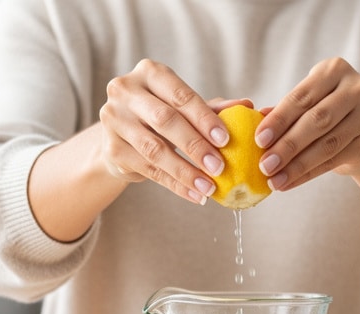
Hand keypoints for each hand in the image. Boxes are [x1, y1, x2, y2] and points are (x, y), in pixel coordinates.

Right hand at [97, 59, 247, 203]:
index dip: (203, 118)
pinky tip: (195, 194)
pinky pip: (148, 170)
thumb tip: (248, 106)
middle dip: (195, 146)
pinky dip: (175, 185)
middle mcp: (125, 91)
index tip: (226, 140)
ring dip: (185, 172)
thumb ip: (213, 108)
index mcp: (148, 73)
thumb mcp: (185, 107)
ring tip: (209, 187)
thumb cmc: (161, 115)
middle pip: (164, 120)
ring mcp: (114, 120)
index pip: (179, 95)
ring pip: (154, 149)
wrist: (122, 136)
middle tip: (220, 167)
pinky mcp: (111, 149)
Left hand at [254, 58, 359, 192]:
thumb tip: (255, 119)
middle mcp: (357, 88)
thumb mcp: (306, 103)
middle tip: (265, 165)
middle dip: (288, 145)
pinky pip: (334, 161)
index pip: (302, 97)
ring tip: (274, 180)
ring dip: (297, 165)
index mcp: (335, 70)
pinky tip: (289, 182)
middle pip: (317, 120)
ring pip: (327, 144)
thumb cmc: (326, 111)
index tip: (258, 140)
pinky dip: (308, 174)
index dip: (279, 119)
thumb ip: (284, 110)